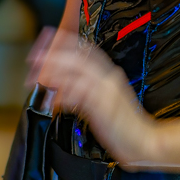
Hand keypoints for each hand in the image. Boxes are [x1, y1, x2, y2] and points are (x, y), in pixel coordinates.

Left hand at [38, 31, 159, 170]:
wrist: (146, 142)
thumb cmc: (126, 127)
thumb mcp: (109, 102)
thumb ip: (91, 91)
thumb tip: (67, 88)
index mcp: (111, 75)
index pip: (87, 51)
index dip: (66, 43)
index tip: (49, 37)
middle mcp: (109, 79)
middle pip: (77, 59)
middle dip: (53, 56)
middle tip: (34, 57)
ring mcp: (106, 92)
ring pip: (75, 74)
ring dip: (53, 74)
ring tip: (36, 78)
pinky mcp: (103, 107)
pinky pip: (78, 95)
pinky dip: (62, 96)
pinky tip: (52, 100)